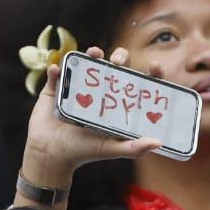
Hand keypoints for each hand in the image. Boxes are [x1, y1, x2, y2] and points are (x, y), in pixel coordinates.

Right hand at [19, 46, 162, 209]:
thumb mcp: (110, 149)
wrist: (51, 156)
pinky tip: (57, 70)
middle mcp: (99, 91)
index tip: (154, 65)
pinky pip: (56, 75)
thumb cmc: (83, 152)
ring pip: (87, 63)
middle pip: (115, 67)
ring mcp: (77, 87)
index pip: (137, 83)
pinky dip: (56, 71)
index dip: (148, 73)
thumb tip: (158, 143)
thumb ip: (133, 148)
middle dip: (120, 57)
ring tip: (94, 53)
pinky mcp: (56, 88)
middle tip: (117, 62)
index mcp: (116, 104)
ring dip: (92, 54)